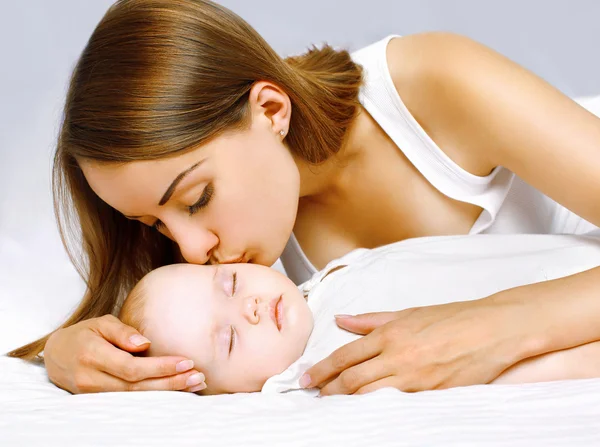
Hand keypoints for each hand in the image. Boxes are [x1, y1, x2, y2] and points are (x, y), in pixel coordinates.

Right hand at [44, 314, 205, 393]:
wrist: (57, 355)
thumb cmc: (84, 334)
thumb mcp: (101, 323)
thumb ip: (122, 332)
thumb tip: (146, 343)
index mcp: (93, 355)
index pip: (132, 367)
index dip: (160, 367)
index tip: (186, 361)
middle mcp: (92, 379)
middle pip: (137, 387)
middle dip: (170, 383)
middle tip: (198, 377)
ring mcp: (93, 394)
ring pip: (135, 398)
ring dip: (167, 392)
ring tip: (194, 384)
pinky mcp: (97, 402)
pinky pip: (130, 401)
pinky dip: (154, 397)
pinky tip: (176, 391)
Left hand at [302, 297, 529, 395]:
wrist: (492, 329)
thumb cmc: (451, 318)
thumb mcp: (408, 313)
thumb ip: (372, 320)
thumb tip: (342, 320)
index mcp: (390, 334)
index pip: (345, 356)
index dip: (321, 370)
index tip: (306, 379)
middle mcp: (398, 357)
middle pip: (352, 380)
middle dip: (329, 390)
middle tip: (316, 395)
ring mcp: (416, 379)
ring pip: (370, 396)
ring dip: (348, 402)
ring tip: (334, 405)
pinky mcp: (432, 394)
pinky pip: (398, 405)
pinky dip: (378, 408)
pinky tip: (367, 411)